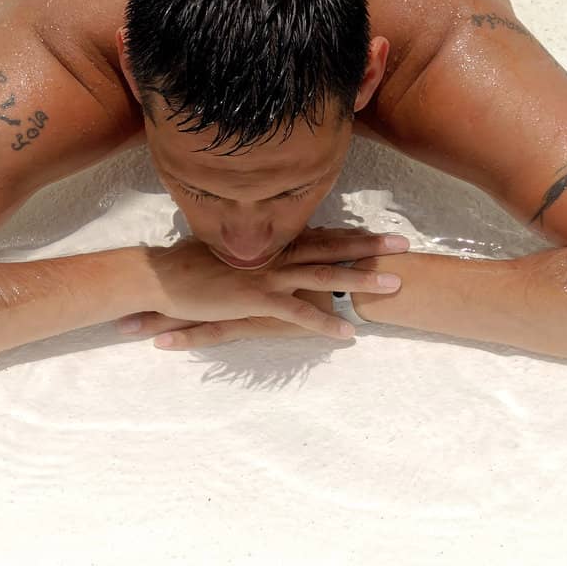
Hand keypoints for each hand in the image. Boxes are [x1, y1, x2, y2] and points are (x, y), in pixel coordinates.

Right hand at [117, 226, 408, 348]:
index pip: (319, 233)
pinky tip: (348, 334)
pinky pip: (298, 313)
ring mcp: (267, 275)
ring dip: (360, 279)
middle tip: (404, 245)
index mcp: (269, 241)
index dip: (350, 232)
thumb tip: (269, 250)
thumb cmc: (188, 265)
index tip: (380, 231)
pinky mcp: (256, 299)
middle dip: (369, 246)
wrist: (162, 277)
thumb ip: (253, 250)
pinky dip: (325, 321)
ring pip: (323, 274)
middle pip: (331, 246)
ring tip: (394, 284)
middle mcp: (274, 253)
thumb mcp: (227, 251)